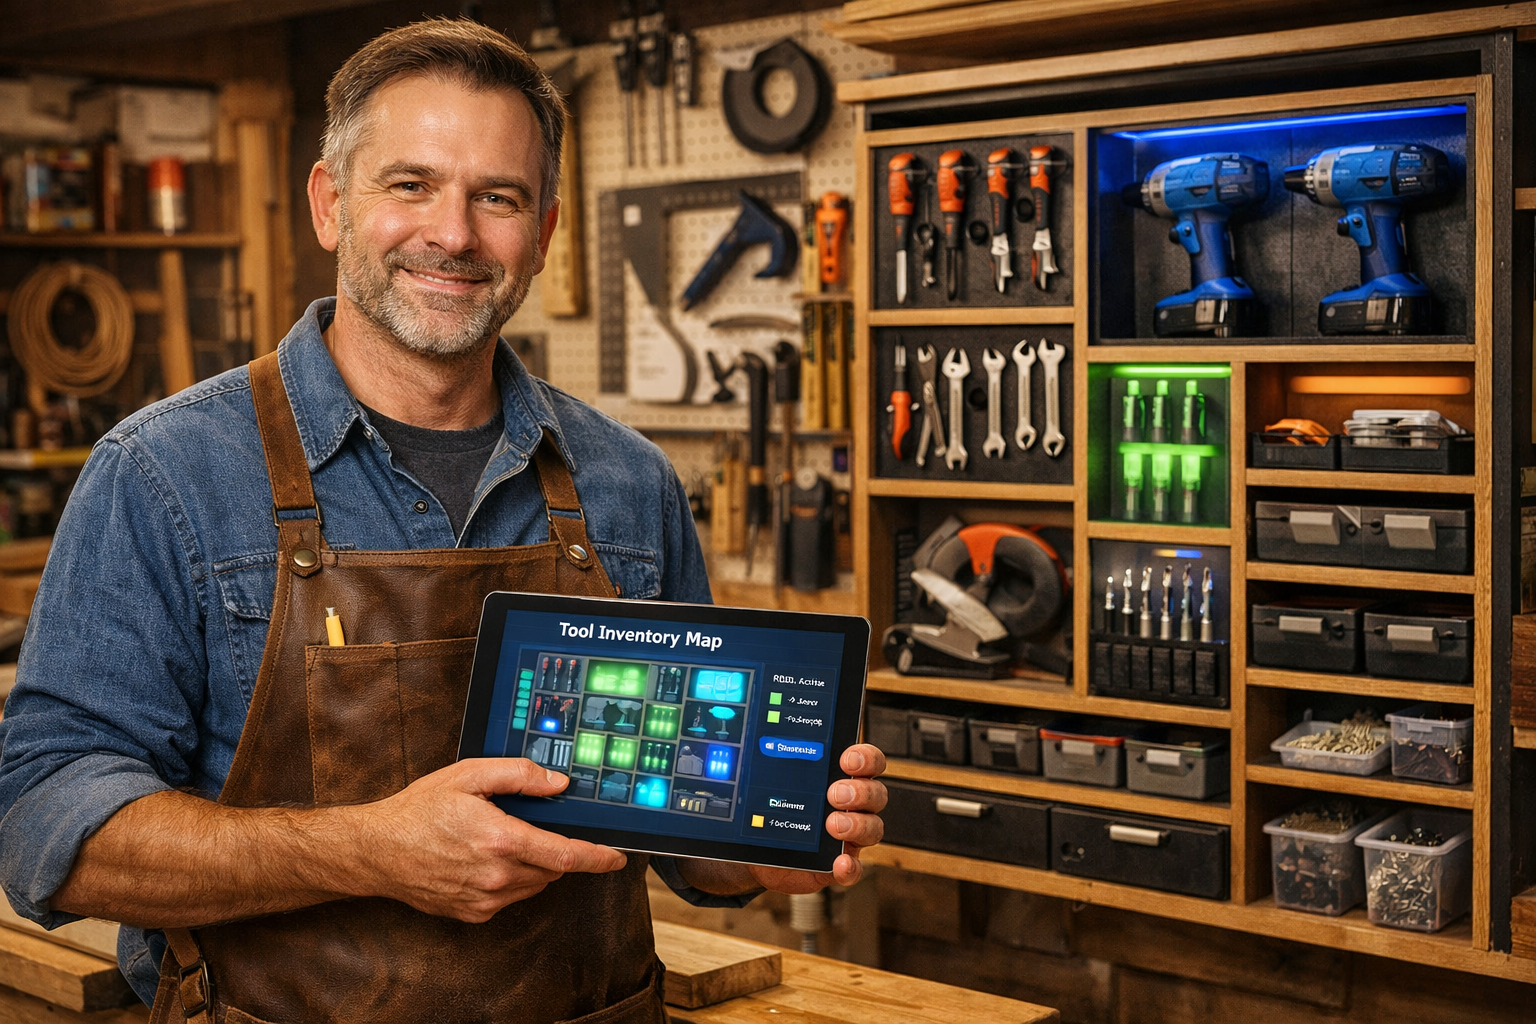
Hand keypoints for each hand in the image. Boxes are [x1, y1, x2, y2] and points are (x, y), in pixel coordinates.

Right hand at [349, 758, 626, 921]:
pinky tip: (484, 859)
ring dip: (533, 865)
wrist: (375, 851)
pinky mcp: (473, 913)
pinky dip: (510, 880)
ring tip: (500, 839)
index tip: (617, 857)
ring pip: (533, 885)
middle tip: (531, 826)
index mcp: (501, 840)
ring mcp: (484, 899)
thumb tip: (558, 783)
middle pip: (552, 869)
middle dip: (555, 849)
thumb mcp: (468, 776)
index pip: (565, 855)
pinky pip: (509, 897)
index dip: (598, 857)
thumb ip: (518, 776)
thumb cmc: (418, 810)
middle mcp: (496, 876)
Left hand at [748, 744, 886, 893]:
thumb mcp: (776, 787)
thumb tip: (760, 750)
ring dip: (858, 826)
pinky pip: (855, 870)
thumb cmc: (774, 810)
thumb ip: (781, 771)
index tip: (847, 760)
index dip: (867, 758)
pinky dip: (850, 868)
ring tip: (833, 825)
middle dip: (861, 792)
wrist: (761, 848)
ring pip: (874, 829)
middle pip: (876, 794)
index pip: (869, 762)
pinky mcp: (838, 866)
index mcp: (842, 779)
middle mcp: (852, 807)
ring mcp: (849, 838)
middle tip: (834, 794)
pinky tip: (839, 864)